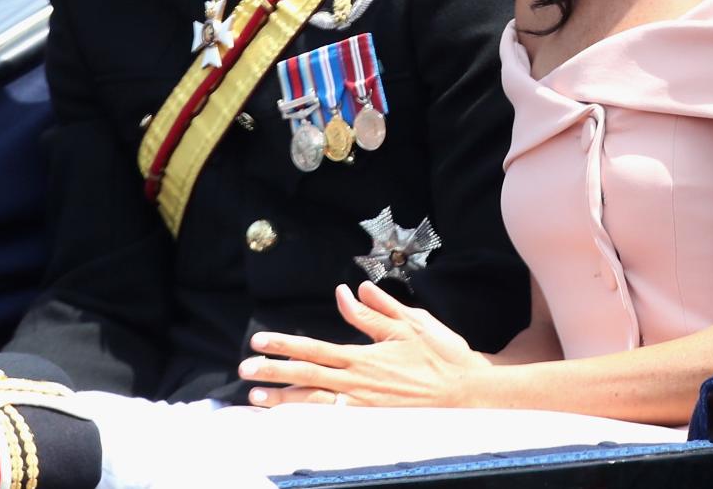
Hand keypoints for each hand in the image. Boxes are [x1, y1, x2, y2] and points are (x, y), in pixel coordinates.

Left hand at [238, 281, 488, 407]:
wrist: (467, 393)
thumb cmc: (441, 354)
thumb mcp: (409, 323)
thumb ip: (375, 310)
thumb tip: (350, 290)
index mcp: (365, 355)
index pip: (315, 348)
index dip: (285, 345)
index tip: (259, 341)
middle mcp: (358, 384)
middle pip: (306, 377)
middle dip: (273, 372)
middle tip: (244, 370)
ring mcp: (364, 408)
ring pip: (314, 404)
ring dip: (283, 400)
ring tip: (257, 398)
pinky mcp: (372, 424)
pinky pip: (332, 424)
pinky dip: (308, 421)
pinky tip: (291, 421)